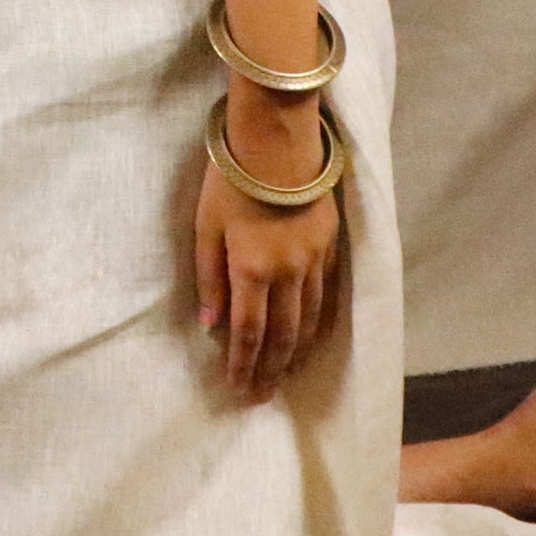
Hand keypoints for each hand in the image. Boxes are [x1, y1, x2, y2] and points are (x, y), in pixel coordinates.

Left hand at [196, 87, 345, 402]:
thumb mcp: (206, 226)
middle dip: (271, 370)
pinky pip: (327, 295)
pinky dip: (318, 322)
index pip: (249, 333)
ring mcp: (314, 260)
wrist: (279, 139)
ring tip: (286, 375)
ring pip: (309, 320)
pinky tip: (312, 336)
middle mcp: (288, 272)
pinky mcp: (330, 244)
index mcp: (252, 269)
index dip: (244, 366)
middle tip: (262, 397)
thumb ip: (209, 278)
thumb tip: (211, 325)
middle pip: (282, 335)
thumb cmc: (231, 178)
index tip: (239, 390)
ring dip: (296, 352)